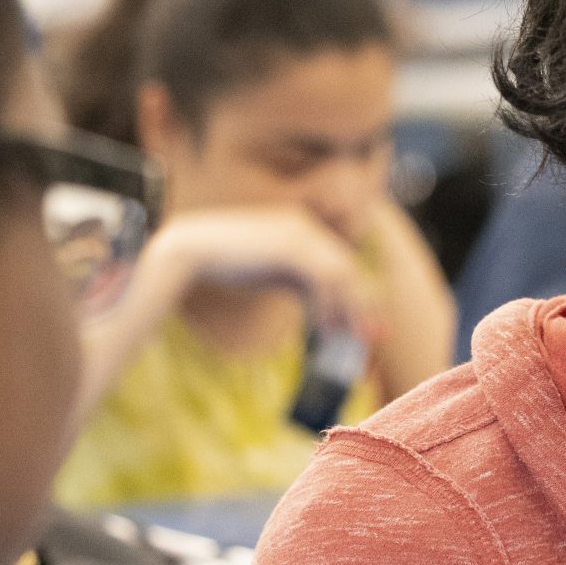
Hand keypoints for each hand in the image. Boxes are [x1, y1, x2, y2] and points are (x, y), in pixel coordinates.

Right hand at [139, 207, 374, 336]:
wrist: (194, 249)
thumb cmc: (231, 262)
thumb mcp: (274, 275)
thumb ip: (300, 285)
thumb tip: (325, 313)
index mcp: (303, 231)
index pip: (340, 264)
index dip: (356, 296)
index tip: (363, 325)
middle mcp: (306, 227)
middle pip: (347, 268)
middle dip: (362, 305)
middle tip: (370, 336)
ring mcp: (299, 232)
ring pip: (340, 273)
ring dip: (349, 308)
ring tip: (348, 336)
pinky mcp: (289, 244)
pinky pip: (322, 276)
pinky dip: (328, 303)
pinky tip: (324, 326)